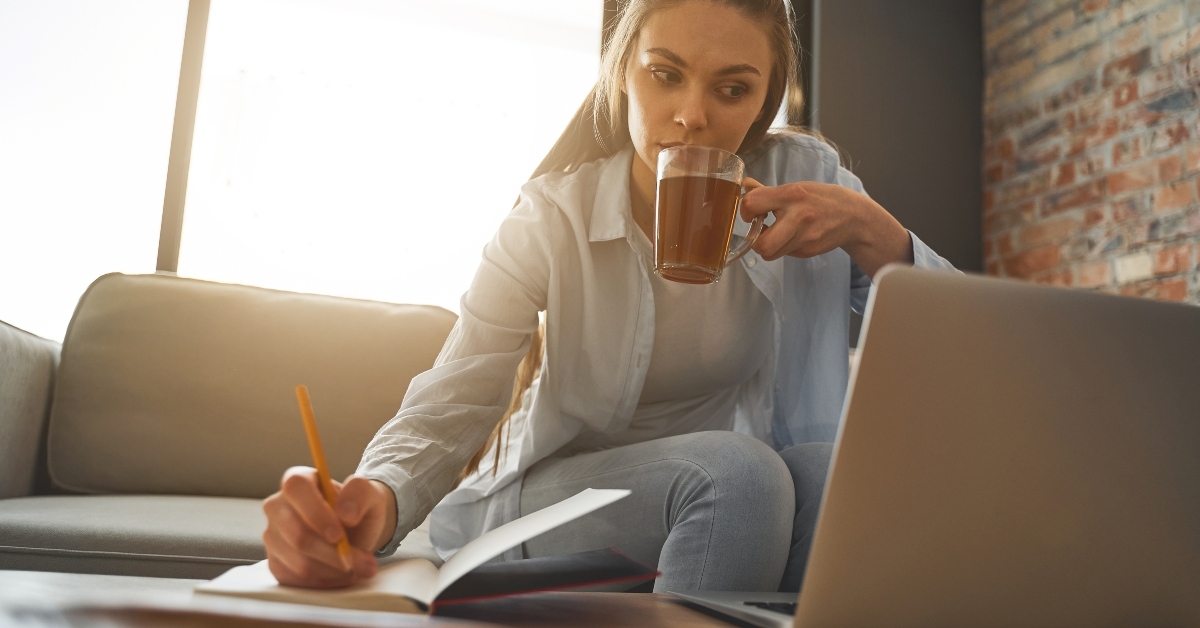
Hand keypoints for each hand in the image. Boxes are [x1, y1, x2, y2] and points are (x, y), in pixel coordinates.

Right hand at [262, 467, 397, 587]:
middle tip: (364, 561)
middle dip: (334, 554)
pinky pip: (297, 578)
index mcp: (298, 481)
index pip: (296, 489)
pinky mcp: (275, 562)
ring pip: (299, 562)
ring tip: (359, 567)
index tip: (339, 535)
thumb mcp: (369, 494)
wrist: (355, 531)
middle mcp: (277, 507)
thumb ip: (360, 493)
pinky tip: (341, 574)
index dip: (316, 514)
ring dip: (334, 570)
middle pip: (297, 535)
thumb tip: (346, 513)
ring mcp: (273, 536)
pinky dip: (325, 581)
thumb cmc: (358, 508)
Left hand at [739, 177, 911, 277]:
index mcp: (792, 195)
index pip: (752, 204)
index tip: (752, 211)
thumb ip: (768, 191)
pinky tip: (794, 236)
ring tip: (777, 233)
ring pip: (770, 253)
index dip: (746, 210)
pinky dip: (784, 247)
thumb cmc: (821, 199)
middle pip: (762, 244)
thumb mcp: (797, 187)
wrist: (854, 216)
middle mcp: (799, 217)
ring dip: (769, 246)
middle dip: (756, 240)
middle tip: (762, 230)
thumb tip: (744, 186)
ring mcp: (805, 238)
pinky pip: (784, 254)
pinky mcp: (809, 251)